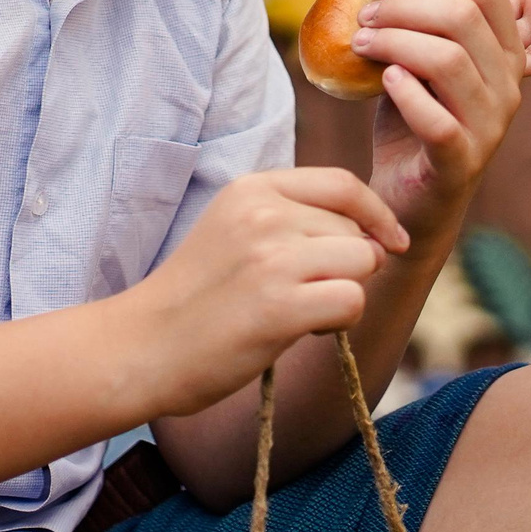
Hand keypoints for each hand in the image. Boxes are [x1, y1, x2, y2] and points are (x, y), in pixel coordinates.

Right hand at [134, 168, 407, 414]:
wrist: (141, 347)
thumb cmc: (195, 298)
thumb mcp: (235, 230)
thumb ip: (291, 218)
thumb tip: (371, 234)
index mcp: (252, 188)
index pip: (344, 184)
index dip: (376, 214)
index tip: (389, 242)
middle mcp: (263, 214)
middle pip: (356, 230)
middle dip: (348, 266)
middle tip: (303, 295)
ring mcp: (271, 258)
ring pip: (362, 263)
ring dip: (345, 293)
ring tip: (300, 312)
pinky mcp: (278, 306)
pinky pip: (352, 301)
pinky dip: (340, 321)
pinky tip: (302, 330)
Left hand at [353, 0, 525, 244]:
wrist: (404, 200)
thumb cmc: (410, 120)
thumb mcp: (405, 55)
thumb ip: (404, 5)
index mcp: (506, 51)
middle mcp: (510, 85)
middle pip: (464, 17)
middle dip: (403, 9)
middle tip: (363, 22)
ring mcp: (491, 126)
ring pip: (449, 60)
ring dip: (394, 43)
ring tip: (360, 46)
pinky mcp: (462, 163)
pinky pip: (440, 120)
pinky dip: (406, 93)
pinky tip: (383, 81)